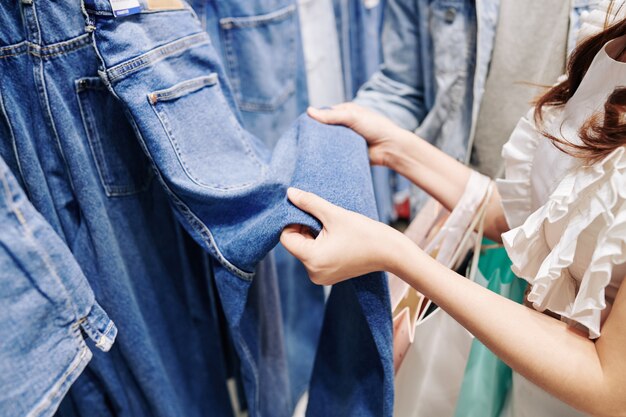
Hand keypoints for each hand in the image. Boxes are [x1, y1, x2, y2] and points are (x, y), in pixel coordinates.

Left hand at [280, 187, 405, 284]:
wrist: (390, 252)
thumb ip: (309, 202)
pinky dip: (320, 245)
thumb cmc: (364, 232)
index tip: (310, 213)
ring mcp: (321, 277)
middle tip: (324, 219)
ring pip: (305, 250)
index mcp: (312, 260)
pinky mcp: (329, 276)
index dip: (294, 222)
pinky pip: (315, 257)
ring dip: (313, 236)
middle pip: (295, 244)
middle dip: (305, 229)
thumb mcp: (333, 214)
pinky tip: (337, 238)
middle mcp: (313, 273)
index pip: (286, 238)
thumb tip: (289, 193)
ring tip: (333, 229)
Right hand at [307, 103, 408, 167]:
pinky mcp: (349, 152)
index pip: (325, 114)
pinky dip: (330, 155)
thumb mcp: (352, 116)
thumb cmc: (375, 127)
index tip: (303, 126)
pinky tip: (321, 158)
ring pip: (330, 142)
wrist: (390, 148)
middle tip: (304, 140)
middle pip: (326, 128)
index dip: (315, 119)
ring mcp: (347, 139)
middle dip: (317, 134)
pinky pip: (336, 153)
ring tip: (309, 150)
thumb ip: (331, 116)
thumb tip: (309, 111)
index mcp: (346, 112)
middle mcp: (345, 125)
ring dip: (323, 145)